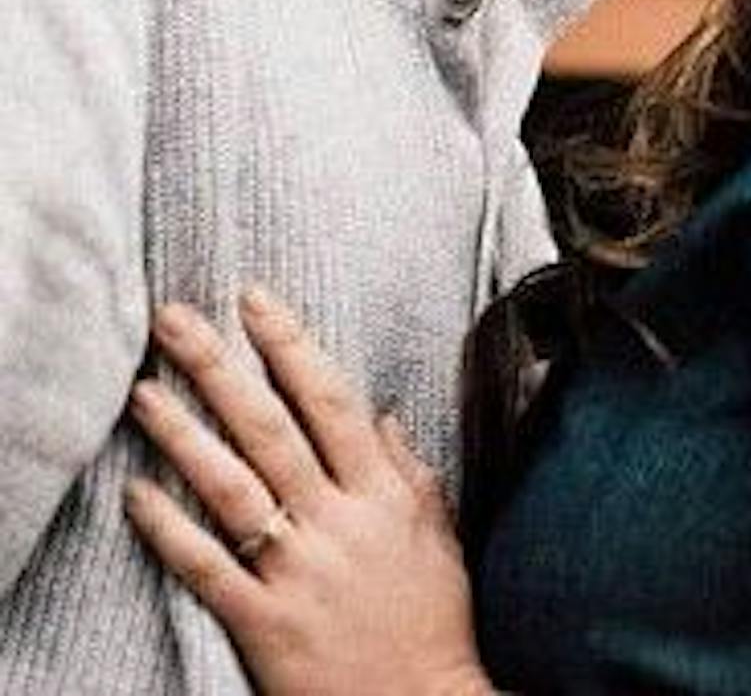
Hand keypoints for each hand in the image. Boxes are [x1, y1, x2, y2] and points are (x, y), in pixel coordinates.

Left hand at [125, 289, 494, 695]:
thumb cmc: (433, 622)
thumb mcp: (439, 533)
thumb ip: (408, 470)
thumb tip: (380, 415)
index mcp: (382, 493)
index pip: (330, 399)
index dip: (290, 344)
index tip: (254, 299)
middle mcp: (337, 521)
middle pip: (270, 428)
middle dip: (219, 367)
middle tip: (175, 320)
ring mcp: (298, 570)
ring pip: (233, 487)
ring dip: (185, 435)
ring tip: (145, 393)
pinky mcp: (264, 622)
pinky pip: (208, 566)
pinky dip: (172, 528)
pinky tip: (139, 494)